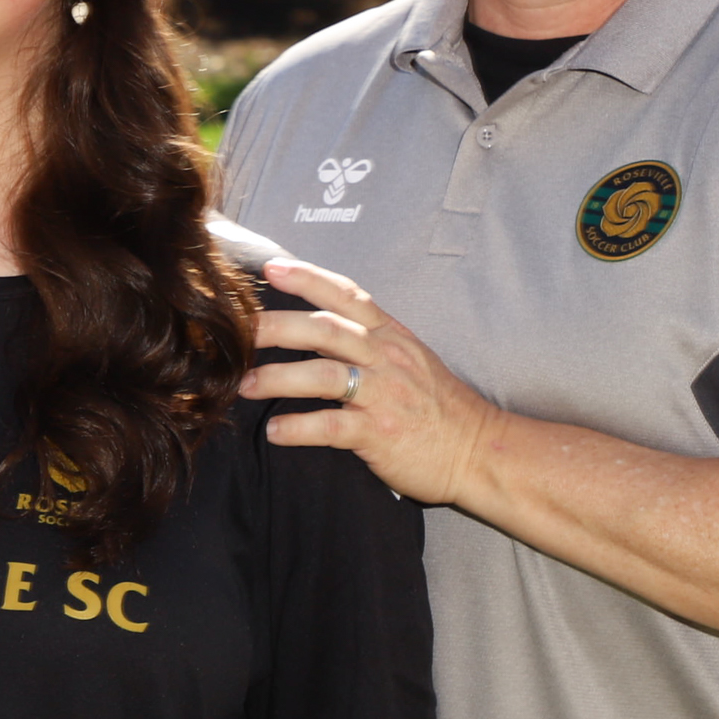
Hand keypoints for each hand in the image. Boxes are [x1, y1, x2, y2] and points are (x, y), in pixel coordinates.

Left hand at [239, 256, 505, 507]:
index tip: (270, 268)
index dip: (307, 278)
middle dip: (275, 326)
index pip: (346, 295)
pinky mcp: (382, 433)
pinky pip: (332, 427)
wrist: (481, 450)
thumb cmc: (437, 406)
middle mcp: (386, 358)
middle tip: (237, 330)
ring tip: (244, 386)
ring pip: (322, 374)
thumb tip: (312, 329)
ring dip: (277, 378)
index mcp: (390, 336)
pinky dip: (299, 428)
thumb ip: (367, 342)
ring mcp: (384, 395)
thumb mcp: (408, 359)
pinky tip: (276, 433)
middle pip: (324, 329)